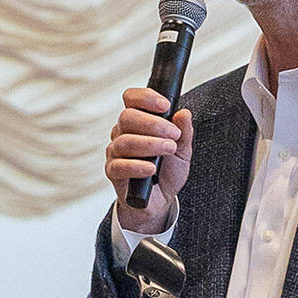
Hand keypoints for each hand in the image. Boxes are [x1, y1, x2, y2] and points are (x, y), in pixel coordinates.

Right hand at [105, 87, 193, 232]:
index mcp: (138, 121)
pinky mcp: (113, 172)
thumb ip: (184, 132)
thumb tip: (184, 113)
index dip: (146, 97)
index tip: (165, 106)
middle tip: (173, 134)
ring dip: (150, 144)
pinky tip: (151, 169)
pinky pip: (119, 165)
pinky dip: (137, 166)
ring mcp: (116, 152)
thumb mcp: (183, 150)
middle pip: (127, 117)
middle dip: (153, 124)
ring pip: (125, 141)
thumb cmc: (167, 171)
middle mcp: (123, 133)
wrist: (160, 200)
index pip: (132, 98)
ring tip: (169, 149)